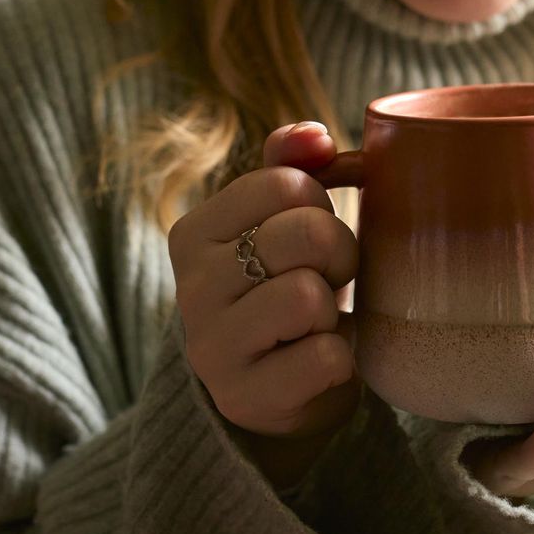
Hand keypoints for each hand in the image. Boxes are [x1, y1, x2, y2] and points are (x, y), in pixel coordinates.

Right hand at [168, 121, 359, 486]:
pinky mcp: (247, 398)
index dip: (321, 205)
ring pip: (309, 296)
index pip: (287, 183)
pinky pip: (326, 358)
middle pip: (303, 234)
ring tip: (317, 322)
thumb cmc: (276, 292)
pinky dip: (341, 359)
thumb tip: (316, 136)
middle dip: (339, 253)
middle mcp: (192, 288)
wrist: (266, 394)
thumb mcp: (271, 228)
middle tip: (329, 278)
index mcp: (194, 233)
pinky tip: (316, 362)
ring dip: (333, 311)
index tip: (310, 234)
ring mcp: (213, 348)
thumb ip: (288, 169)